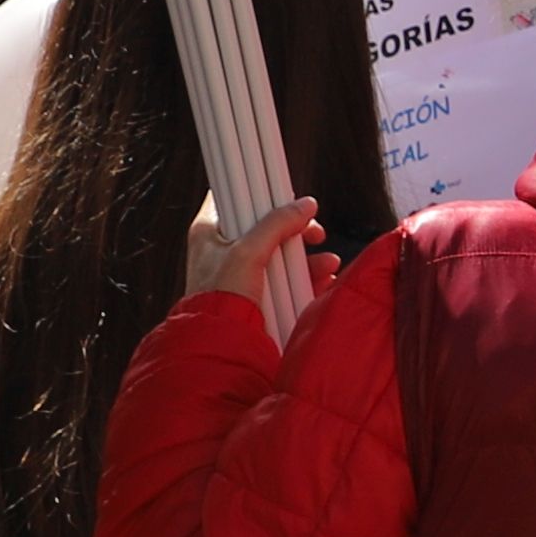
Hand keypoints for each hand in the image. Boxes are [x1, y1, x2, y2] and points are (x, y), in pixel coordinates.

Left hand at [184, 201, 317, 315]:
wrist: (222, 344)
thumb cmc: (220, 298)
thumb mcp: (247, 253)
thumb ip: (277, 223)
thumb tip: (306, 205)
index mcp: (208, 231)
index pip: (234, 196)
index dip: (261, 192)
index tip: (285, 193)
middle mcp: (222, 249)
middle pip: (266, 225)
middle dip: (295, 230)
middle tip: (313, 232)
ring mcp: (240, 272)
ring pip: (280, 252)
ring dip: (307, 256)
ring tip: (326, 262)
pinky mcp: (257, 293)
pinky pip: (286, 277)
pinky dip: (305, 276)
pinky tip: (322, 278)